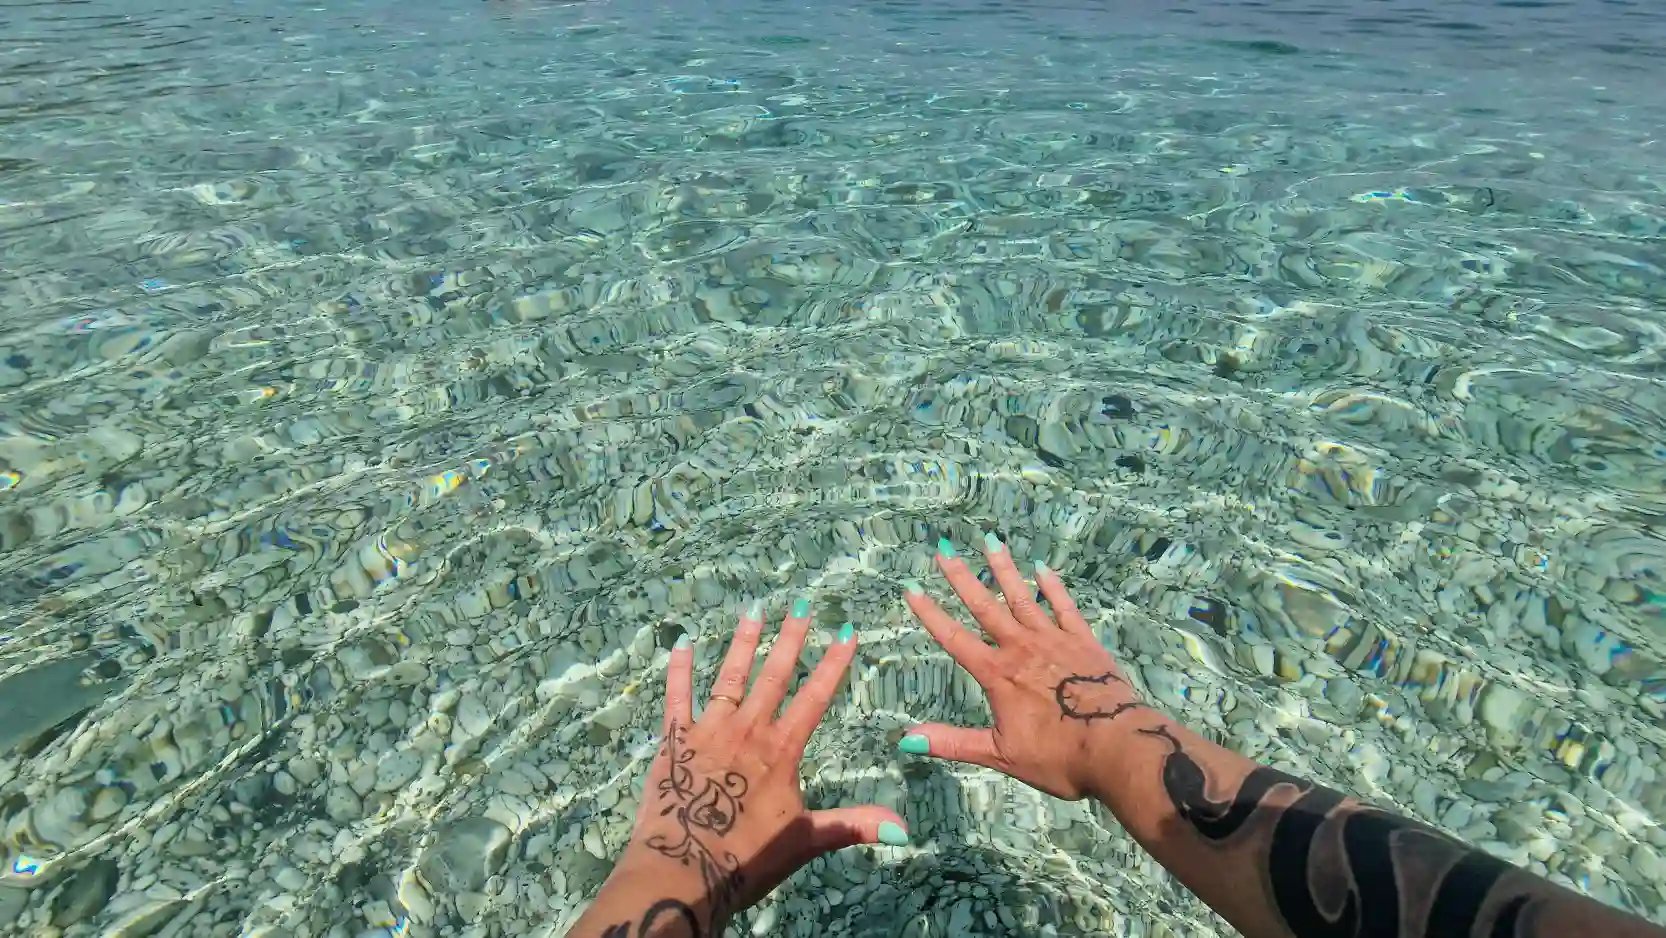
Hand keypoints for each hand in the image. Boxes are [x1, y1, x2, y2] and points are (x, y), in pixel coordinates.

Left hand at [600, 602, 906, 934]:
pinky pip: (677, 698)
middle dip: (790, 639)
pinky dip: (679, 671)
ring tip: (754, 612)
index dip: (833, 665)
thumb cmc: (746, 859)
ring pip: (730, 678)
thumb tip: (905, 830)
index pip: (814, 698)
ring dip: (743, 645)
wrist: (682, 870)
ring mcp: (709, 731)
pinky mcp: (674, 742)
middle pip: (773, 676)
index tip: (846, 633)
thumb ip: (852, 826)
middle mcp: (748, 731)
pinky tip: (682, 645)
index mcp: (782, 750)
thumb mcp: (805, 842)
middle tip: (802, 605)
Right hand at [898, 536, 1142, 800]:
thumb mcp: (1000, 754)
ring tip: (991, 542)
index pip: (955, 639)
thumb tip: (907, 738)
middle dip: (962, 578)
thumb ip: (953, 742)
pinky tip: (1043, 569)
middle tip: (944, 550)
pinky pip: (1065, 606)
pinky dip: (1053, 587)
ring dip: (1005, 570)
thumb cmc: (1058, 757)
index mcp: (997, 674)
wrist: (1118, 747)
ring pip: (1022, 597)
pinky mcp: (1083, 641)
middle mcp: (1021, 648)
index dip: (931, 614)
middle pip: (985, 607)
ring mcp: (1054, 640)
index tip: (912, 588)